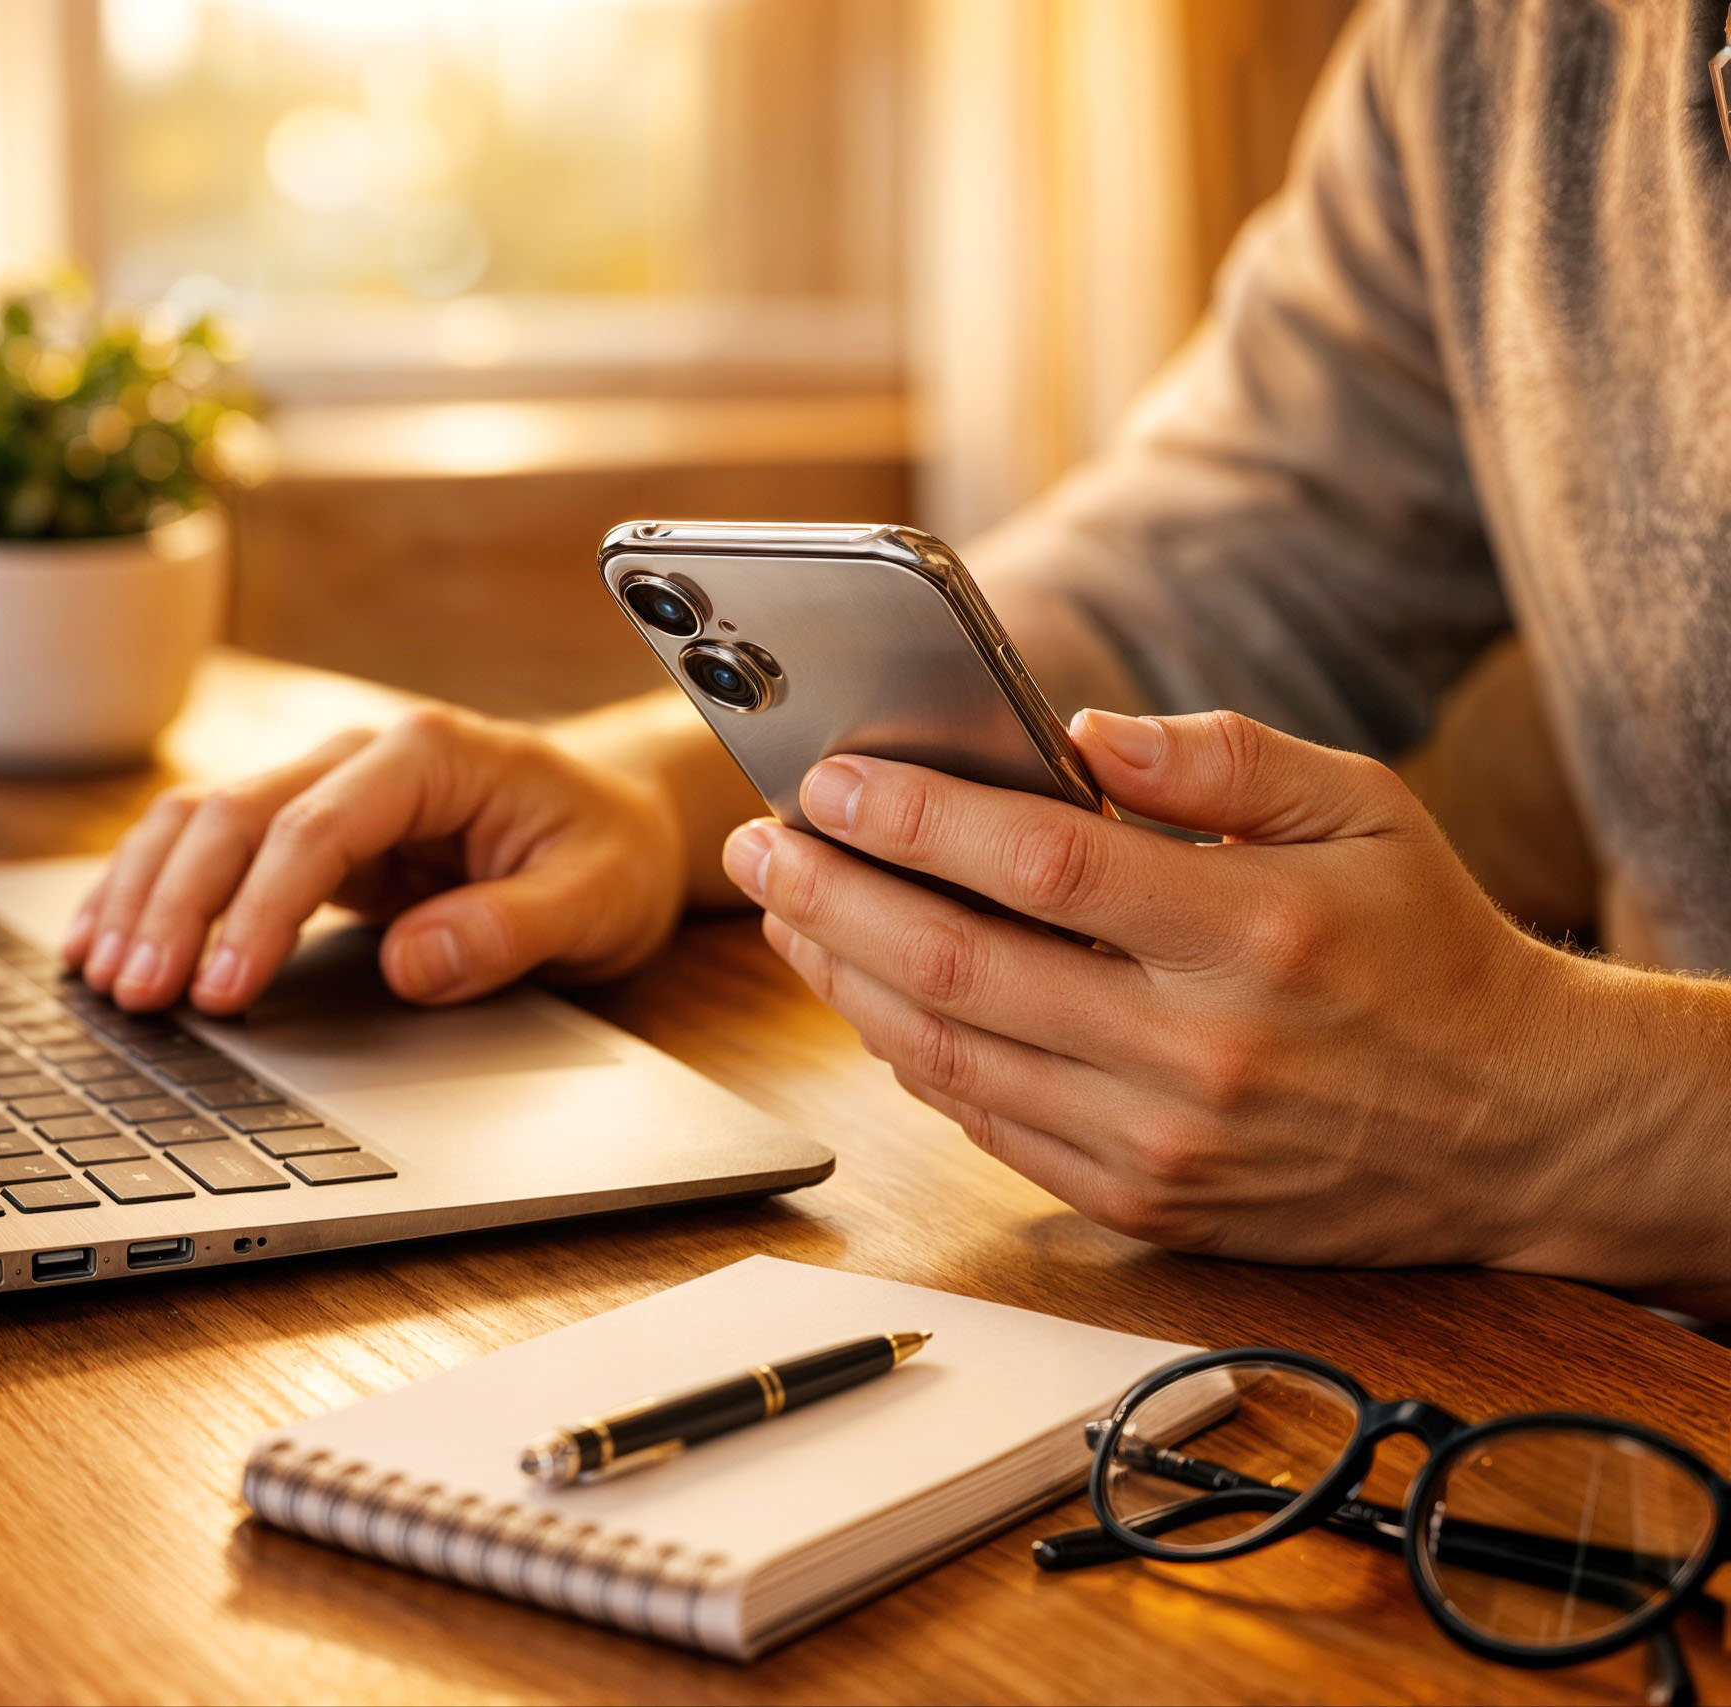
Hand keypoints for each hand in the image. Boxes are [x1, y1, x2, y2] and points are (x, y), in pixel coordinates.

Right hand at [67, 704, 686, 1013]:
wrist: (616, 817)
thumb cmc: (607, 853)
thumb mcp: (595, 900)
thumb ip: (510, 930)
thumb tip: (411, 962)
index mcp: (431, 756)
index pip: (316, 827)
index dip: (258, 910)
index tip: (223, 990)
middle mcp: (361, 755)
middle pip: (236, 814)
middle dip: (176, 906)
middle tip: (139, 995)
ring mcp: (324, 786)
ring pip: (201, 820)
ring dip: (145, 895)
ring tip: (103, 976)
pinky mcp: (306, 828)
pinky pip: (208, 847)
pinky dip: (150, 889)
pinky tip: (104, 938)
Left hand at [722, 708, 1624, 1271]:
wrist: (1513, 1127)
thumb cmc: (1424, 946)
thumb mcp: (1363, 811)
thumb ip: (1222, 757)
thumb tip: (1075, 734)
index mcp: (1252, 932)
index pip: (1039, 866)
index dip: (913, 819)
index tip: (827, 780)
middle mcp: (1196, 1049)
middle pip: (957, 969)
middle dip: (830, 898)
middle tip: (757, 847)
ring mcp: (1162, 1140)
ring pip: (946, 1057)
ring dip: (842, 978)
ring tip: (786, 912)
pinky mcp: (1142, 1202)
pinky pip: (983, 1124)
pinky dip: (905, 1057)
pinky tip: (864, 993)